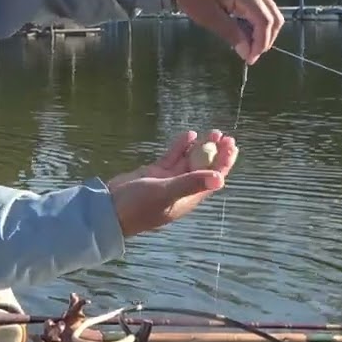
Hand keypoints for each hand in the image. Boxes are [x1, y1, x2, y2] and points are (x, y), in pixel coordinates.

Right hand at [106, 130, 236, 236]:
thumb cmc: (139, 206)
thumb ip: (191, 184)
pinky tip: (189, 135)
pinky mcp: (155, 173)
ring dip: (200, 147)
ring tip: (210, 132)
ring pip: (189, 161)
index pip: (212, 178)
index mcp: (189, 197)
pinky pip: (172, 157)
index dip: (223, 163)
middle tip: (222, 135)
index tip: (232, 146)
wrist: (110, 209)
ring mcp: (168, 180)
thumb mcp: (166, 193)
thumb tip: (220, 179)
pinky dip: (181, 147)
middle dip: (214, 152)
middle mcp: (182, 189)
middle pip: (204, 167)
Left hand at [172, 0, 283, 64]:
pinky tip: (244, 33)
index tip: (250, 58)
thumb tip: (247, 53)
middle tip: (250, 55)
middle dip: (266, 39)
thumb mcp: (208, 17)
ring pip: (272, 13)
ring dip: (263, 33)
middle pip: (275, 17)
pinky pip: (263, 9)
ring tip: (246, 47)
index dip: (261, 42)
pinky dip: (258, 24)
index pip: (265, 21)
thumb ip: (231, 34)